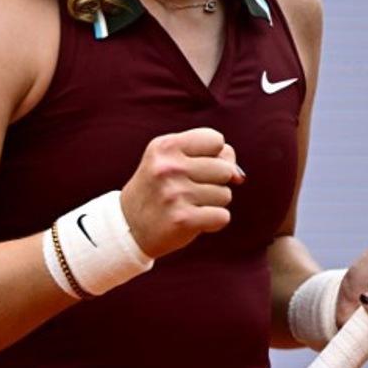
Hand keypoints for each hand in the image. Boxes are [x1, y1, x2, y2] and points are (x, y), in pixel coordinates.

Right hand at [119, 127, 244, 258]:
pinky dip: (213, 221)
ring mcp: (174, 194)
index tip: (195, 166)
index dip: (214, 155)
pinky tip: (193, 221)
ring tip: (188, 205)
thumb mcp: (174, 160)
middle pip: (225, 169)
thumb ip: (212, 157)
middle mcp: (168, 167)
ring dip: (213, 203)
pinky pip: (223, 216)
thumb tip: (239, 176)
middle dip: (216, 182)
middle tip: (190, 190)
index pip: (217, 140)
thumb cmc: (160, 188)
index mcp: (165, 146)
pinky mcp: (182, 219)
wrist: (128, 226)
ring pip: (226, 194)